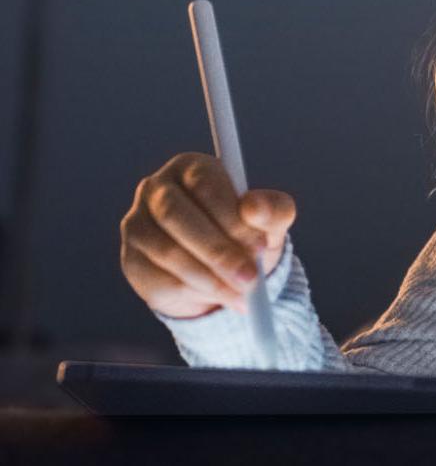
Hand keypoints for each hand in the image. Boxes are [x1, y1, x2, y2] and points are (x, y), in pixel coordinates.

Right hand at [120, 152, 296, 318]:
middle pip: (176, 215)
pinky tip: (221, 297)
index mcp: (191, 168)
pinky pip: (159, 278)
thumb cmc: (246, 235)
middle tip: (249, 277)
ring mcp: (137, 224)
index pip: (204, 185)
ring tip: (242, 294)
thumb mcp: (270, 223)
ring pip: (167, 251)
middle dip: (217, 250)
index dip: (232, 217)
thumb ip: (273, 210)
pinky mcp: (132, 260)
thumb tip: (255, 207)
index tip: (260, 246)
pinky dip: (194, 291)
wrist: (224, 273)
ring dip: (209, 277)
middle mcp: (156, 189)